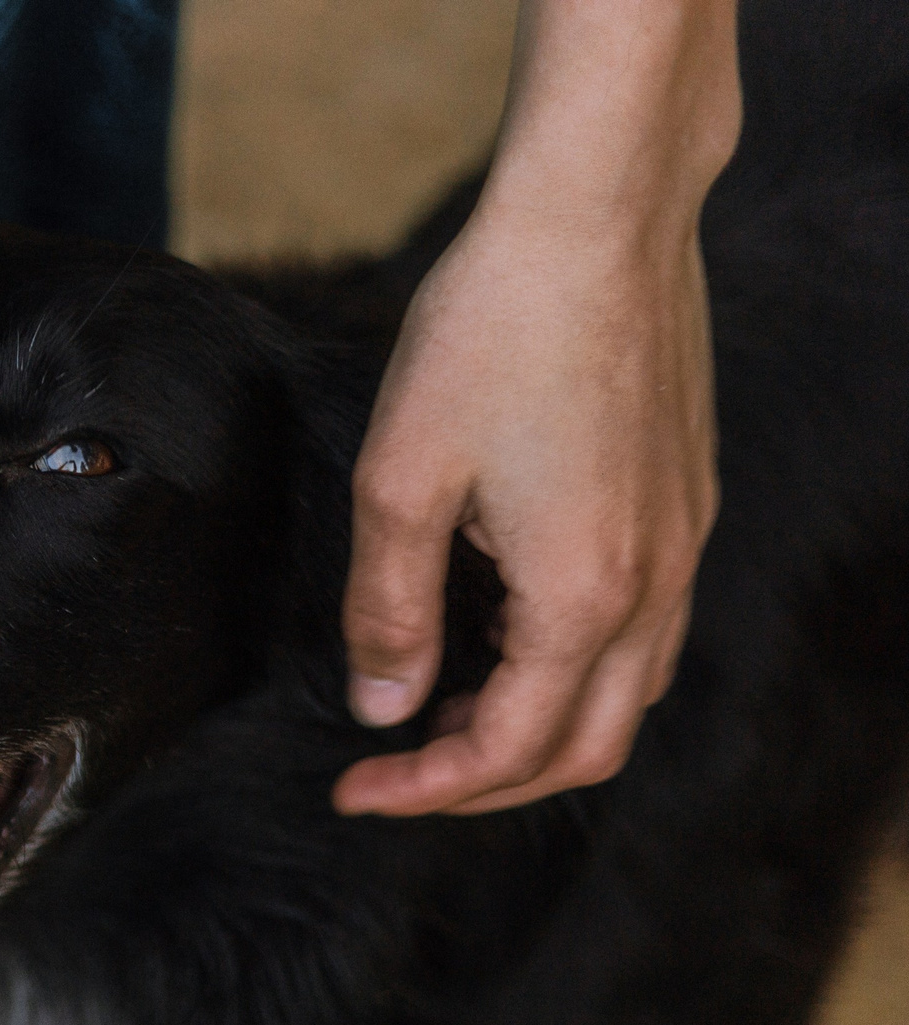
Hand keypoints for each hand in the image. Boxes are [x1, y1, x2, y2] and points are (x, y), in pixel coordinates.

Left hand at [331, 0, 736, 817]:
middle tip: (395, 773)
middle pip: (584, 749)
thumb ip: (389, 606)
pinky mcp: (684, 503)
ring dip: (533, 725)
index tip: (352, 791)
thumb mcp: (400, 478)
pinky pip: (639, 629)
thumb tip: (384, 703)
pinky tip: (495, 627)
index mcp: (580, 595)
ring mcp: (681, 544)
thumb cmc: (492, 333)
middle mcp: (652, 585)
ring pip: (622, 694)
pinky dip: (568, 664)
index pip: (508, 750)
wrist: (597, 220)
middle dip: (484, 783)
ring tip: (438, 705)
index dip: (423, 789)